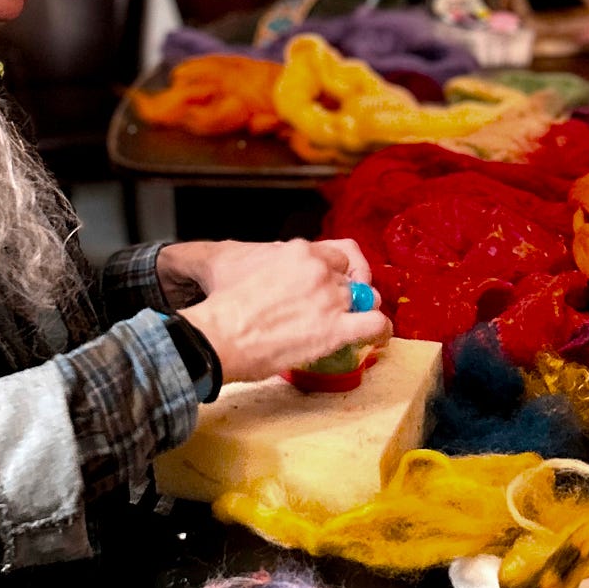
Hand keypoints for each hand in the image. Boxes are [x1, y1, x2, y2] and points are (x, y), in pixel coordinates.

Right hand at [170, 239, 390, 382]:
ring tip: (355, 324)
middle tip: (337, 309)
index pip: (337, 254)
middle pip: (350, 277)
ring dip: (361, 310)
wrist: (218, 334)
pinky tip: (375, 337)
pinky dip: (380, 330)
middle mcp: (319, 269)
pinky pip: (375, 324)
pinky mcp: (335, 329)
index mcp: (298, 250)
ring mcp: (330, 298)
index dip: (337, 272)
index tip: (332, 284)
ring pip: (365, 298)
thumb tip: (208, 259)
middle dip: (347, 293)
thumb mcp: (228, 261)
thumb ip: (242, 256)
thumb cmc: (221, 303)